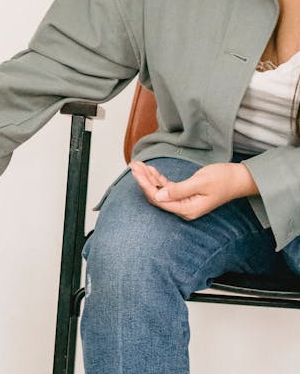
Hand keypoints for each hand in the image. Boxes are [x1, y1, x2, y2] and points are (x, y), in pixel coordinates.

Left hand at [129, 160, 257, 220]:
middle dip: (144, 180)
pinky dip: (159, 179)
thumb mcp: (200, 182)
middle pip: (157, 196)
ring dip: (149, 178)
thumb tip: (158, 195)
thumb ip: (178, 190)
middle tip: (134, 165)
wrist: (239, 179)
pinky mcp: (186, 195)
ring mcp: (185, 203)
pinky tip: (151, 170)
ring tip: (139, 165)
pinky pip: (168, 188)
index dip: (146, 185)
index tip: (137, 171)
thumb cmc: (223, 179)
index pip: (159, 199)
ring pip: (160, 191)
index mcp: (187, 209)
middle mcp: (184, 209)